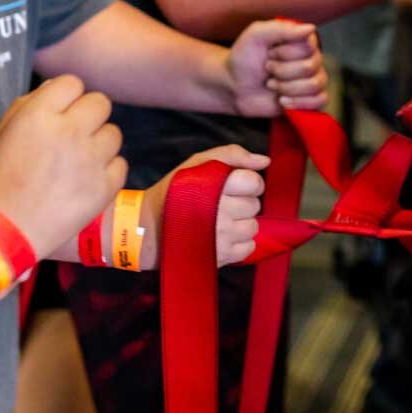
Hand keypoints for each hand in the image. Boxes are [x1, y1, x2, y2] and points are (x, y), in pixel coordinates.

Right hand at [0, 76, 124, 257]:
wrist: (2, 232)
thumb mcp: (1, 135)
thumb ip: (28, 107)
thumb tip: (55, 90)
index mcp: (38, 115)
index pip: (72, 83)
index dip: (67, 97)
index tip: (60, 113)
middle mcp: (69, 131)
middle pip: (100, 102)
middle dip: (88, 116)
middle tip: (74, 136)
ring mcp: (90, 160)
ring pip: (114, 133)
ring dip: (99, 143)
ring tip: (79, 162)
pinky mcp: (104, 187)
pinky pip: (120, 164)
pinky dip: (107, 171)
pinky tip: (87, 181)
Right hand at [144, 146, 268, 268]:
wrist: (146, 229)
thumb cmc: (172, 192)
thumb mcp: (196, 163)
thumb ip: (232, 155)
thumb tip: (265, 161)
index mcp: (214, 187)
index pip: (254, 183)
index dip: (249, 182)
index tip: (235, 186)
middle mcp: (220, 213)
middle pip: (255, 205)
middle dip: (242, 202)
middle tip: (221, 203)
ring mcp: (221, 238)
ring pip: (253, 227)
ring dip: (241, 223)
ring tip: (220, 221)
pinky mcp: (221, 257)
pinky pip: (249, 247)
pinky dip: (239, 242)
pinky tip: (221, 236)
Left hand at [227, 19, 328, 116]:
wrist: (234, 86)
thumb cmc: (244, 58)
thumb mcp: (256, 35)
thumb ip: (281, 29)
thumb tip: (311, 28)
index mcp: (302, 39)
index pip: (308, 46)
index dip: (285, 53)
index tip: (269, 54)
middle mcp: (311, 58)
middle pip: (310, 67)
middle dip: (282, 72)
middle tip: (267, 69)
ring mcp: (312, 79)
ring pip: (315, 85)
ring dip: (287, 88)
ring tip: (271, 85)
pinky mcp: (310, 99)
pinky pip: (321, 101)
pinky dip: (299, 103)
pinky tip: (282, 101)